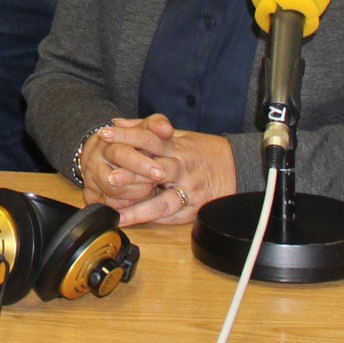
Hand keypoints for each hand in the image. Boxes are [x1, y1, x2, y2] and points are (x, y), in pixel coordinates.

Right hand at [78, 115, 169, 204]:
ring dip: (132, 195)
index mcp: (112, 140)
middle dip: (136, 181)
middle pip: (114, 174)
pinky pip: (98, 202)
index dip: (142, 163)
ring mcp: (93, 173)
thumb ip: (156, 125)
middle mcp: (100, 156)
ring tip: (149, 193)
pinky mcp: (89, 188)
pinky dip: (113, 207)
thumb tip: (167, 129)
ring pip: (110, 190)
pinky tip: (127, 211)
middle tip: (155, 187)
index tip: (160, 173)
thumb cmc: (128, 139)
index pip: (123, 151)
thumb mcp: (143, 127)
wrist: (99, 148)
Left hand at [80, 114, 236, 226]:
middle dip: (133, 175)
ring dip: (141, 209)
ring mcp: (190, 190)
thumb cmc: (203, 151)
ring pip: (165, 201)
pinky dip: (154, 220)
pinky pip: (173, 216)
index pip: (148, 138)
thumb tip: (117, 122)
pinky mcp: (195, 209)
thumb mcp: (177, 134)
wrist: (239, 168)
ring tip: (119, 213)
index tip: (104, 135)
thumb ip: (146, 128)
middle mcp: (183, 168)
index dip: (126, 136)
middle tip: (110, 178)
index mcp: (176, 147)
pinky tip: (135, 222)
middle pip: (157, 170)